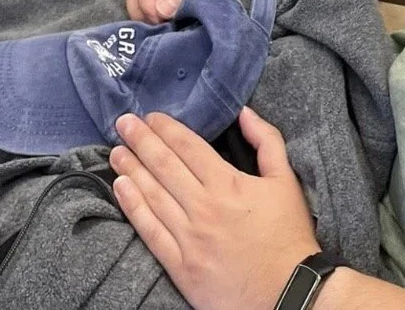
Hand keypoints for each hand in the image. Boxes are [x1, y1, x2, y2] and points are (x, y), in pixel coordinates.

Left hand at [111, 107, 319, 309]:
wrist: (288, 293)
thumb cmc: (288, 235)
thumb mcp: (286, 180)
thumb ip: (267, 140)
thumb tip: (244, 112)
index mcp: (228, 183)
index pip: (188, 147)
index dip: (166, 129)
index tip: (150, 116)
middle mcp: (203, 207)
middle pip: (164, 166)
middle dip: (141, 141)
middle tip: (123, 123)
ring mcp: (189, 238)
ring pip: (153, 196)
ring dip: (131, 170)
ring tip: (116, 152)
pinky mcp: (181, 267)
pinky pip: (151, 233)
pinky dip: (133, 208)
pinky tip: (121, 189)